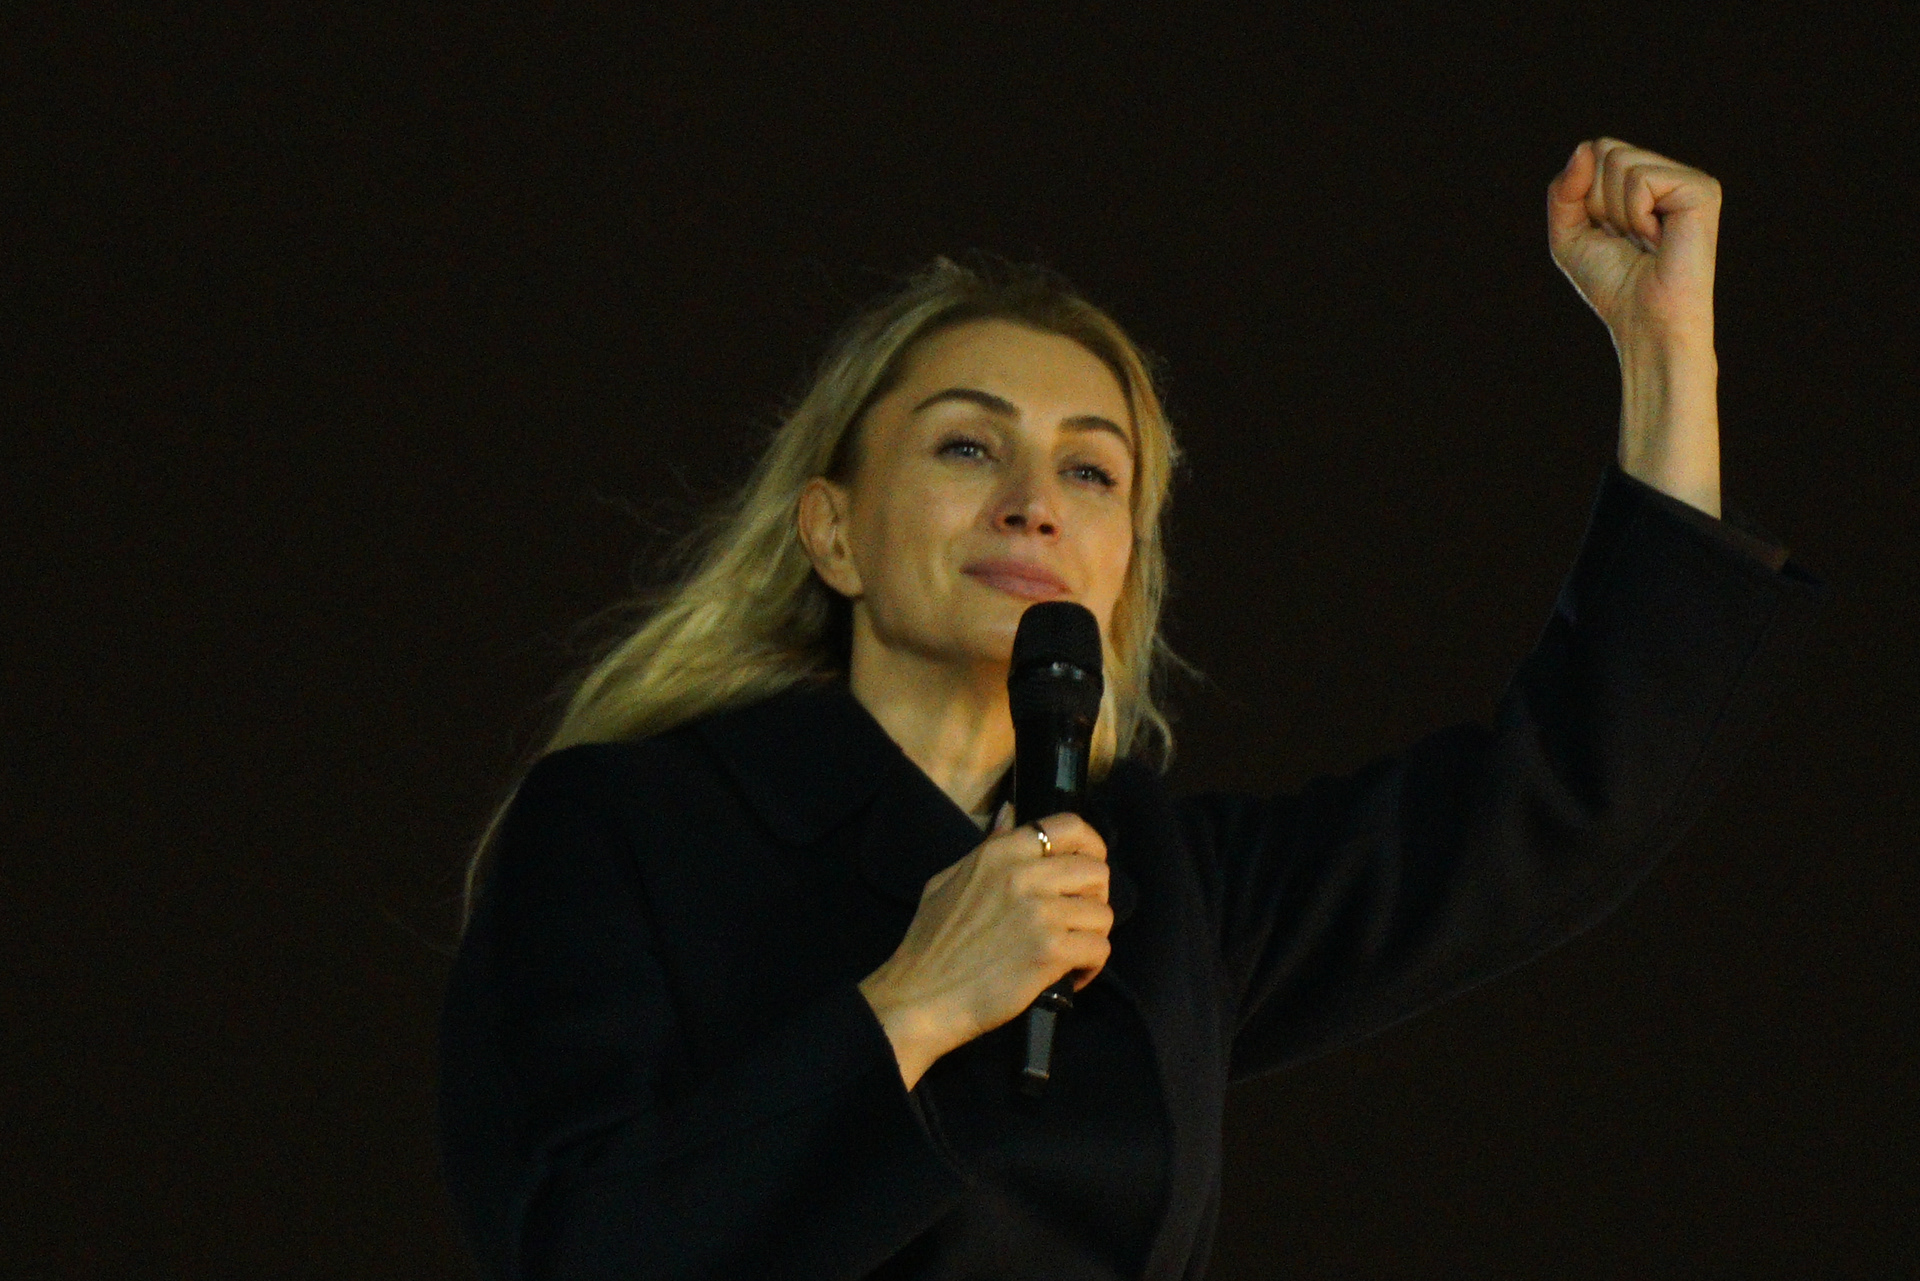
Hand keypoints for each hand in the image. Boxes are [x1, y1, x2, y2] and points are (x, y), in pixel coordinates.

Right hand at [858, 803, 1112, 1087]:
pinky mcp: (1050, 950)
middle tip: (1076, 921)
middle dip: (1094, 897)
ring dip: (1092, 936)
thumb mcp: (948, 880)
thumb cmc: (930, 944)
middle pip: (1096, 871)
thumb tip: (1011, 815)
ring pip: (1102, 914)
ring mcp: (1039, 912)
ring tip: (1071, 952)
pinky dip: (1091, 967)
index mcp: (1000, 852)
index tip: (1084, 871)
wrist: (920, 997)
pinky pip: (1099, 949)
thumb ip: (986, 847)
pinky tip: (1071, 976)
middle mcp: (1024, 874)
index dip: (1090, 846)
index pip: (1069, 826)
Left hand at [1547, 136, 1721, 350]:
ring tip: (1643, 241)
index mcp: (1642, 182)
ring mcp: (1687, 179)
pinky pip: (1640, 178)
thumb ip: (1564, 190)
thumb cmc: (1612, 284)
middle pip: (1604, 150)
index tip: (1606, 232)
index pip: (1593, 151)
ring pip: (1618, 160)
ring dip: (1616, 211)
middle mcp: (1668, 174)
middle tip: (1626, 238)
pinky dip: (1636, 214)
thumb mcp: (1569, 234)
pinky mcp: (1701, 188)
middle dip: (1597, 202)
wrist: (1643, 322)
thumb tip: (1584, 148)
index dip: (1582, 195)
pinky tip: (1658, 239)